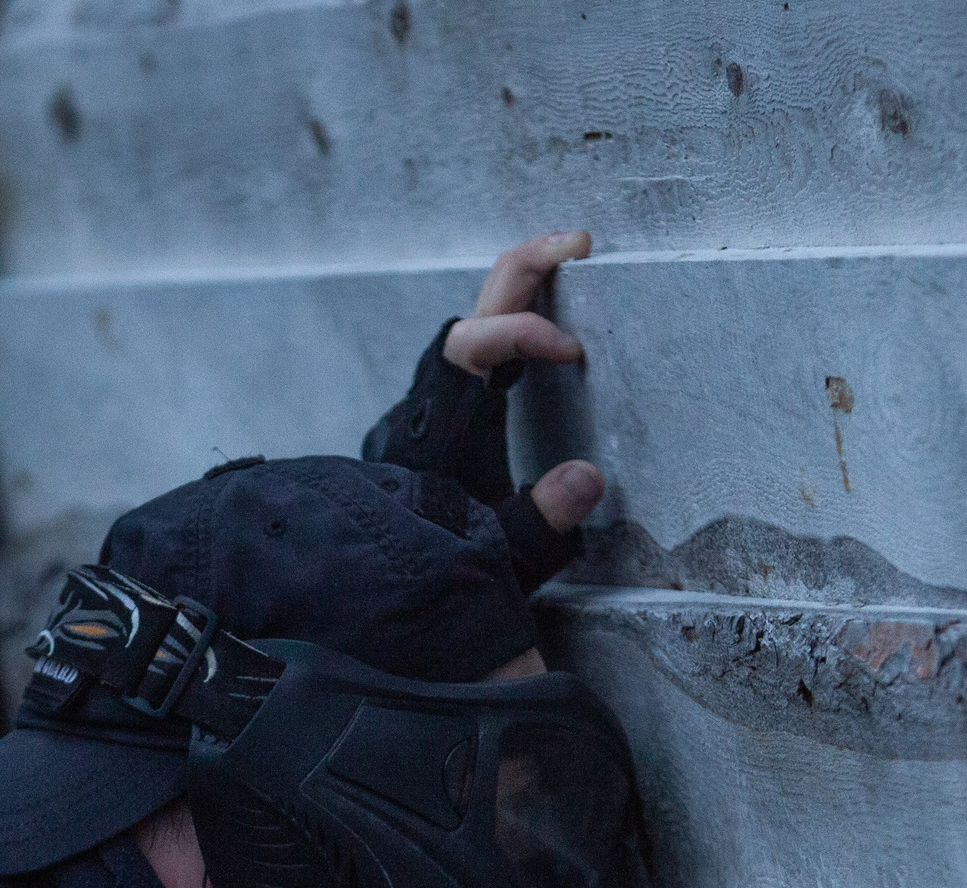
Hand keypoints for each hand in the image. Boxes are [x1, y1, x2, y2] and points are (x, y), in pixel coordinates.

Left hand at [358, 229, 606, 553]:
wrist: (379, 564)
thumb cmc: (429, 552)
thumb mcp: (490, 547)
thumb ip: (538, 519)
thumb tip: (588, 479)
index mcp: (444, 413)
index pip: (479, 340)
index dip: (526, 333)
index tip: (572, 352)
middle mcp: (445, 388)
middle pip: (483, 302)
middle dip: (530, 265)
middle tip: (579, 243)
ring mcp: (456, 387)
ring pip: (489, 311)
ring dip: (531, 283)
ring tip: (577, 260)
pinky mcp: (469, 397)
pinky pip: (497, 336)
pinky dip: (528, 311)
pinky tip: (564, 315)